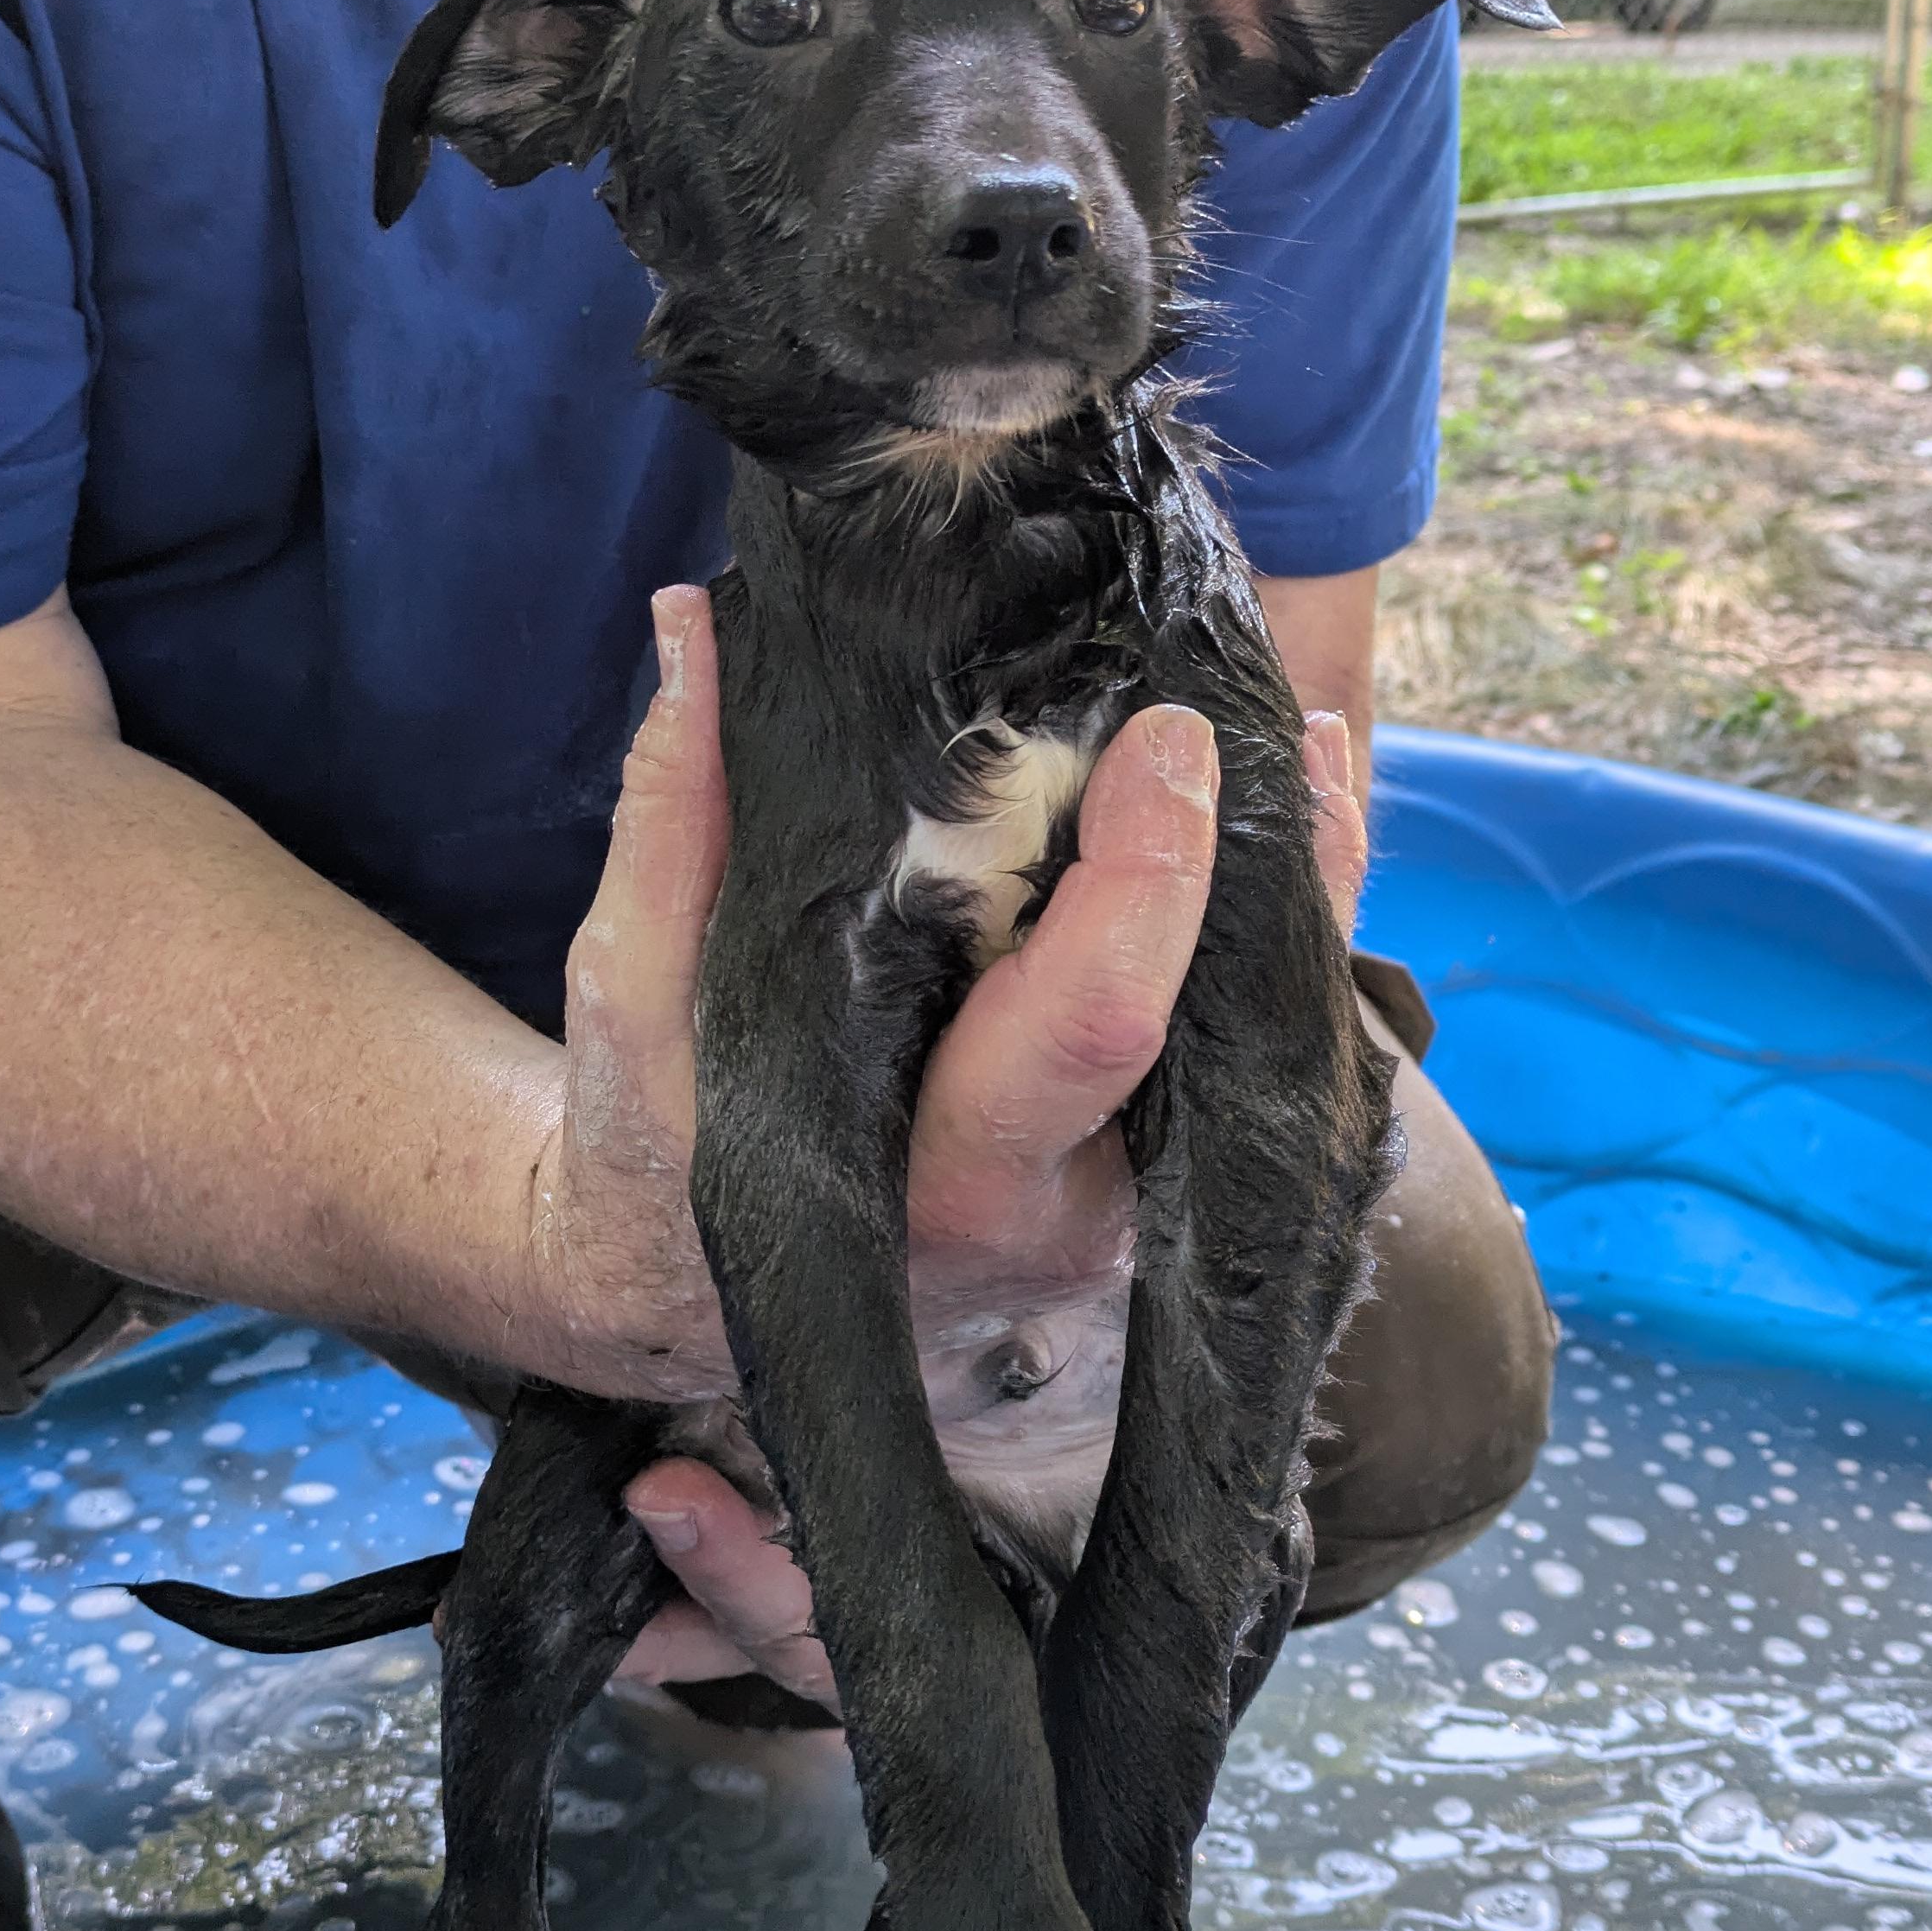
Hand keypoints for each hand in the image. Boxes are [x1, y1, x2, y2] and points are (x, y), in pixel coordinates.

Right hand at [613, 671, 1369, 1706]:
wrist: (697, 1305)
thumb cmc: (656, 1149)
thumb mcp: (633, 1001)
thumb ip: (672, 823)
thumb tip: (695, 625)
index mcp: (935, 1184)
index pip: (1087, 1028)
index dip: (1145, 880)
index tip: (1158, 741)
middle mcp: (1066, 1213)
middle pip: (1209, 1028)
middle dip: (1233, 865)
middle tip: (1219, 713)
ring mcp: (1129, 1208)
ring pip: (1254, 1041)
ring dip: (1286, 889)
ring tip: (1298, 740)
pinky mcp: (1154, 1183)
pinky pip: (1245, 1050)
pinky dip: (1275, 931)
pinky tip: (1293, 809)